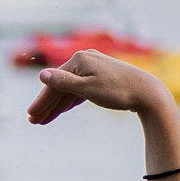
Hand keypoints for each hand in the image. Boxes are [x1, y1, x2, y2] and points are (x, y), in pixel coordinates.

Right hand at [28, 48, 171, 125]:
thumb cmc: (118, 91)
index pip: (54, 83)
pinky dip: (70, 100)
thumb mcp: (87, 89)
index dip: (41, 101)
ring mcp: (94, 67)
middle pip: (60, 85)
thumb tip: (42, 74)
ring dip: (57, 105)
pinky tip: (62, 110)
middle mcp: (85, 59)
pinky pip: (80, 88)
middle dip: (47, 104)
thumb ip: (63, 83)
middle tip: (34, 121)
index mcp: (79, 60)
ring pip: (70, 88)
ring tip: (45, 119)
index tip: (31, 117)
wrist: (148, 92)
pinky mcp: (101, 75)